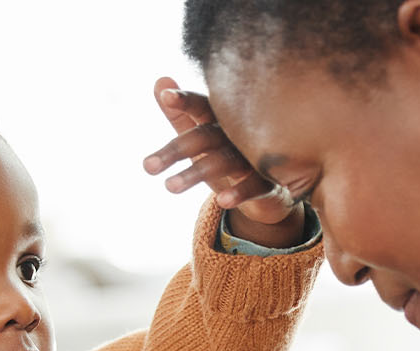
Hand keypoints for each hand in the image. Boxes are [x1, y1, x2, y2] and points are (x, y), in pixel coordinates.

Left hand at [142, 76, 305, 247]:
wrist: (271, 191)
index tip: (166, 97)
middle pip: (205, 136)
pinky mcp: (272, 182)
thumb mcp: (202, 138)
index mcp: (223, 120)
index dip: (185, 101)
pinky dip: (241, 192)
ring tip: (170, 187)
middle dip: (176, 150)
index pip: (202, 106)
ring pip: (226, 161)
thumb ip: (180, 115)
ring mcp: (257, 157)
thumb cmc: (231, 156)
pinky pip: (257, 186)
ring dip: (197, 173)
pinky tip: (222, 201)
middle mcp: (240, 133)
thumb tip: (159, 81)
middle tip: (148, 167)